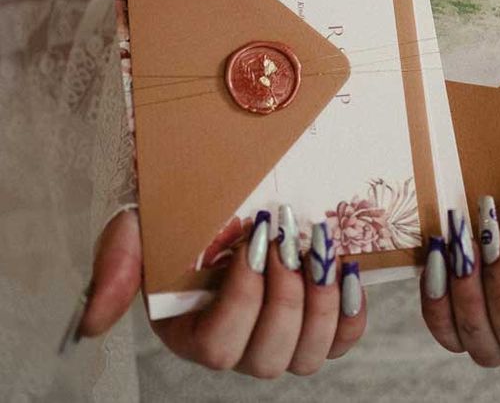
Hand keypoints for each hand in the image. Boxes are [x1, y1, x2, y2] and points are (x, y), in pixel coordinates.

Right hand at [72, 209, 365, 376]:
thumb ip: (116, 266)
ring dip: (322, 303)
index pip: (218, 344)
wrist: (224, 196)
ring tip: (322, 251)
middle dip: (284, 297)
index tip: (252, 240)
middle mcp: (238, 345)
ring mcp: (281, 336)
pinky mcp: (319, 321)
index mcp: (190, 331)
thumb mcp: (139, 228)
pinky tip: (349, 271)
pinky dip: (352, 313)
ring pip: (308, 356)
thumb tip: (93, 324)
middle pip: (267, 358)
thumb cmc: (180, 214)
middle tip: (288, 239)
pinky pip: (344, 341)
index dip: (243, 299)